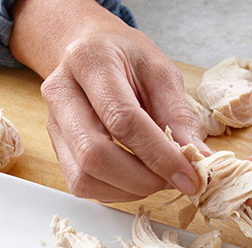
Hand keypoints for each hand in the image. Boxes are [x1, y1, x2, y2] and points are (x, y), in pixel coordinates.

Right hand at [10, 0, 207, 202]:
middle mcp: (61, 93)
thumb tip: (198, 159)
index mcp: (89, 61)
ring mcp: (53, 123)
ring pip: (83, 177)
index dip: (159, 155)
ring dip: (127, 190)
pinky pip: (80, 185)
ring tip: (155, 178)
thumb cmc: (125, 59)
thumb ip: (177, 115)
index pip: (122, 119)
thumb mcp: (160, 72)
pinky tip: (134, 179)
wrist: (87, 50)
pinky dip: (114, 192)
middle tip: (173, 181)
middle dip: (141, 179)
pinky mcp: (55, 147)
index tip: (189, 176)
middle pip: (94, 155)